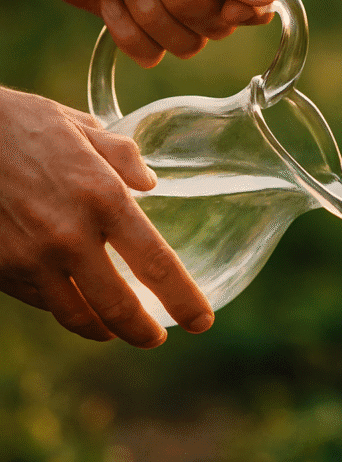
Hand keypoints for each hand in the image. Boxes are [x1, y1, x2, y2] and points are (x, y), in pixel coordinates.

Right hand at [0, 86, 214, 345]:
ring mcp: (33, 258)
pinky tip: (76, 304)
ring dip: (104, 330)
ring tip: (117, 329)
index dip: (185, 300)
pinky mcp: (3, 269)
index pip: (157, 263)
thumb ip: (122, 156)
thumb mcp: (79, 126)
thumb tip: (150, 183)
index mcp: (103, 197)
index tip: (201, 321)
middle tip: (157, 337)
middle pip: (120, 308)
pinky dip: (65, 308)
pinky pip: (43, 303)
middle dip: (145, 333)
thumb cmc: (18, 123)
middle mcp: (71, 236)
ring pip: (79, 317)